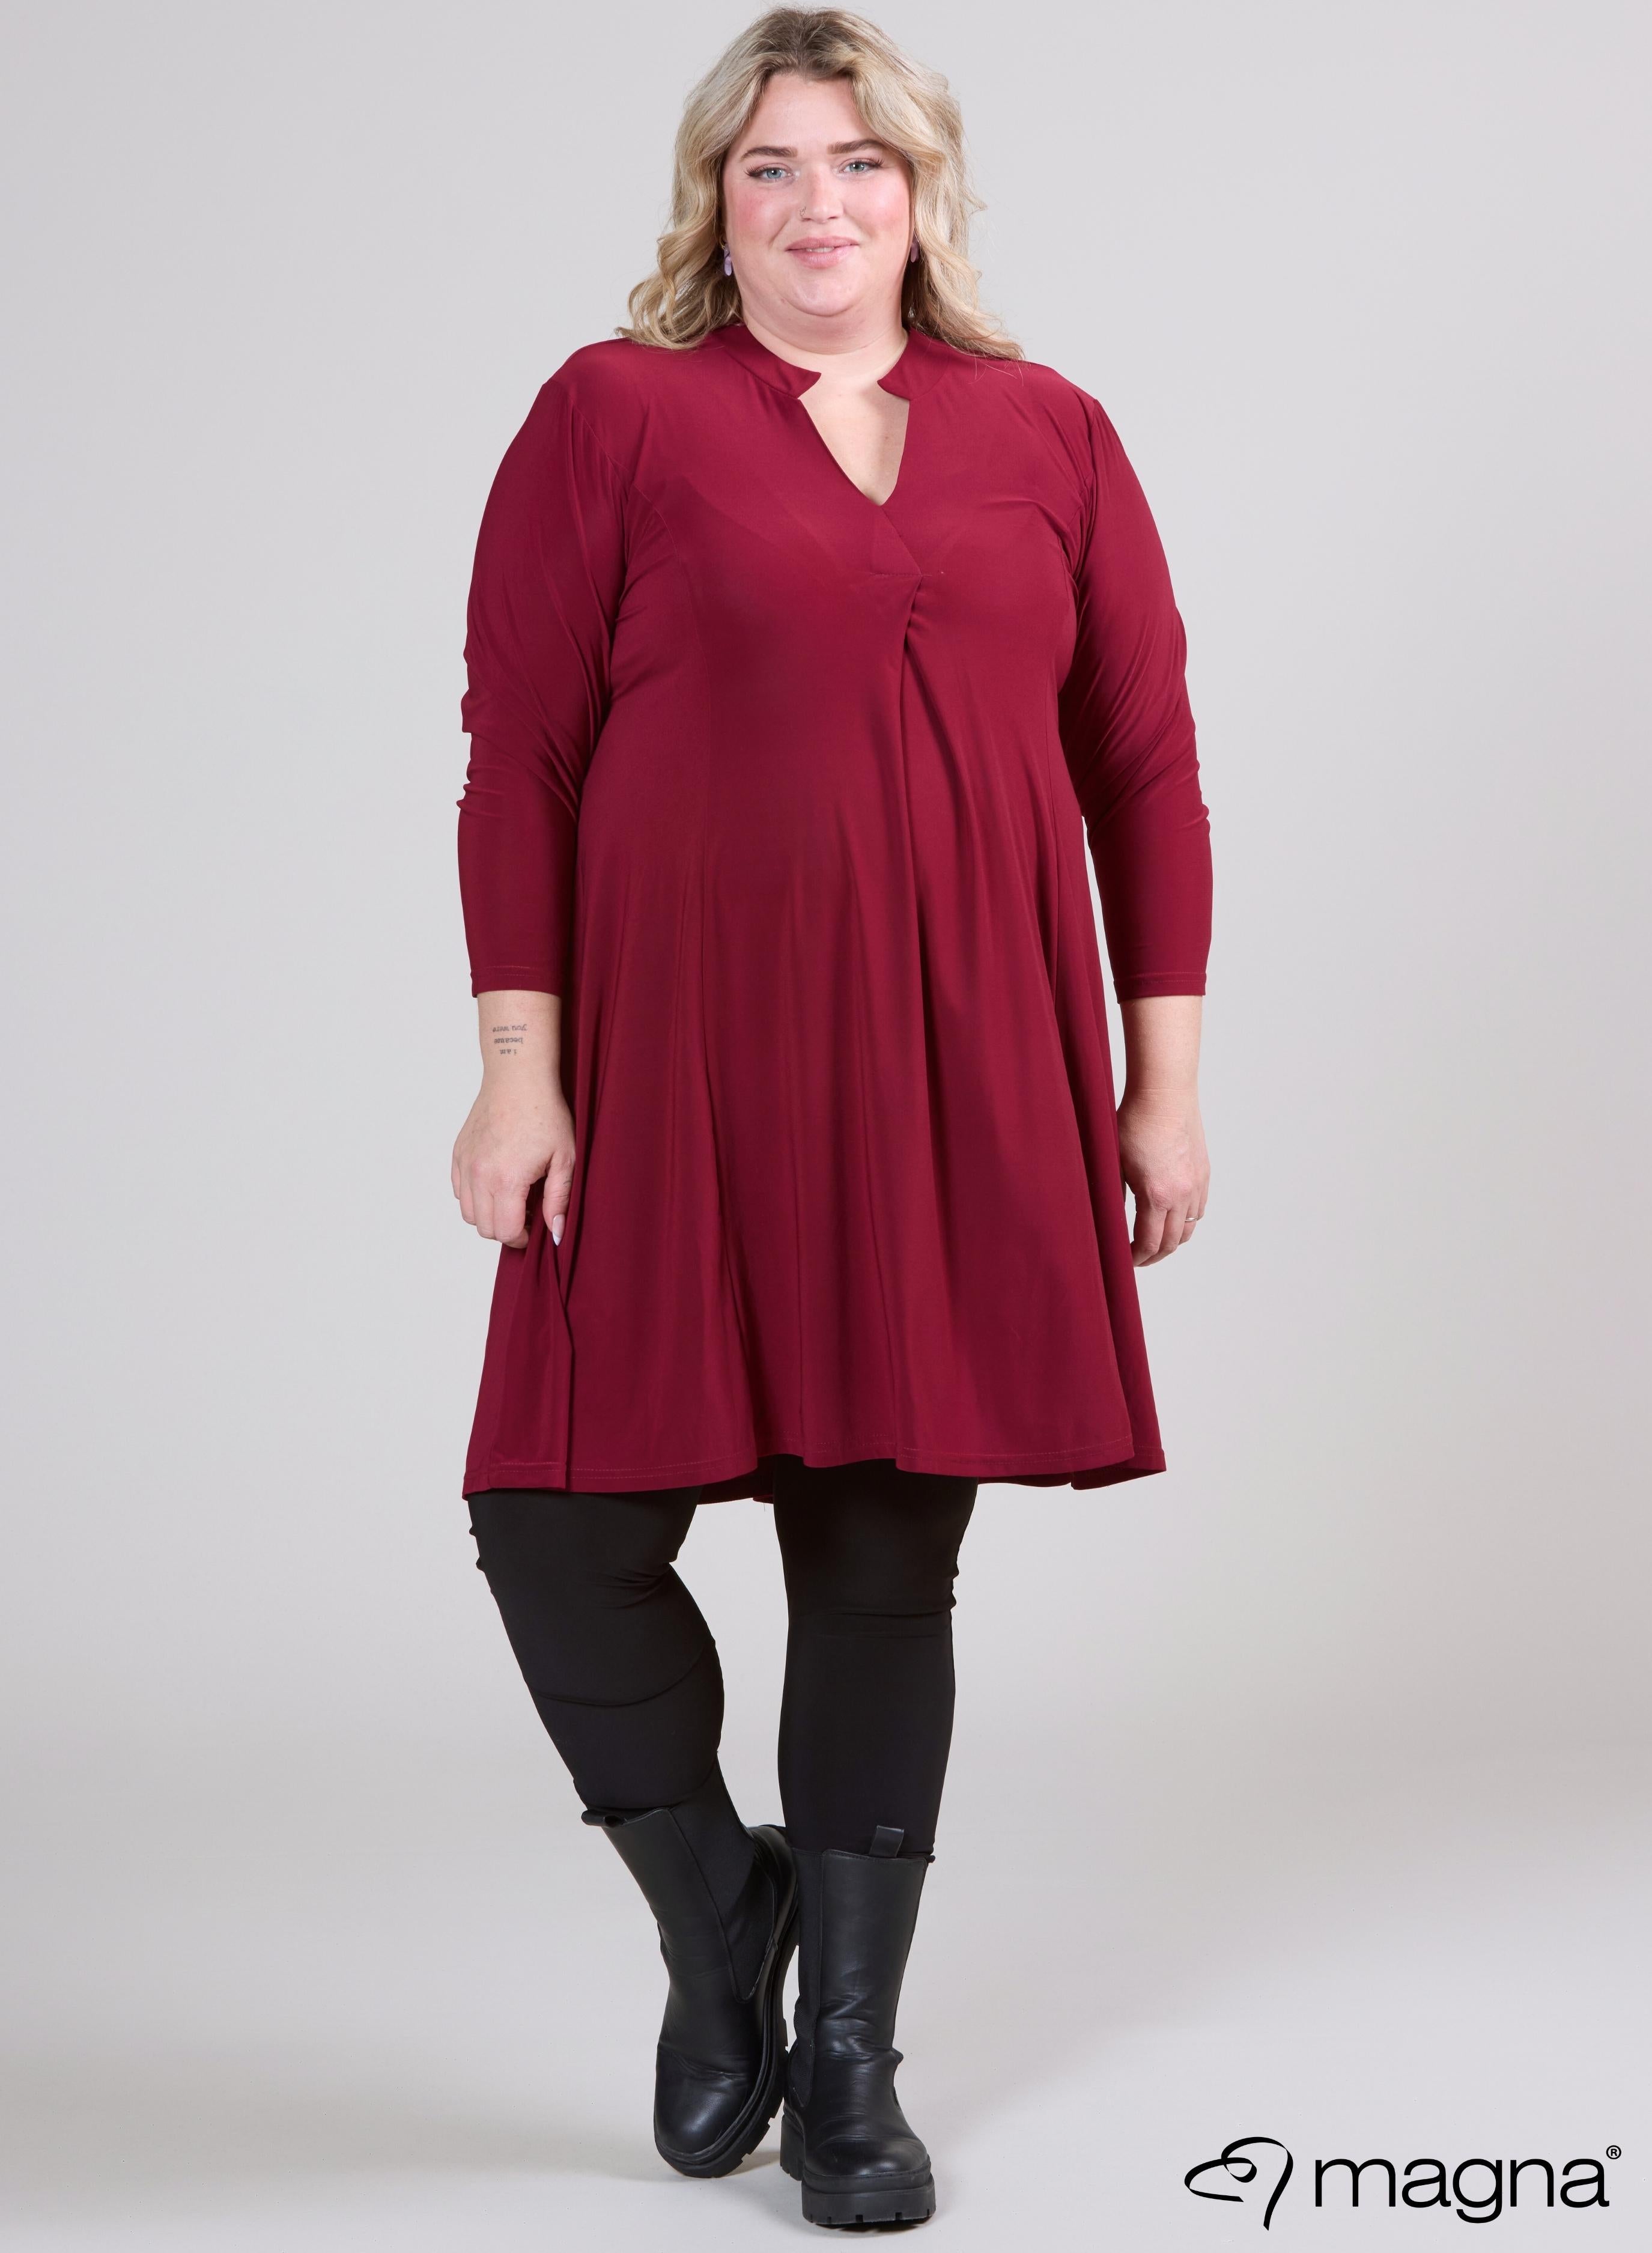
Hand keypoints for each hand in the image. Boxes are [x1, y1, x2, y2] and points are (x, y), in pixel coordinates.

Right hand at [452, 1078, 574, 1250]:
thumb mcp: (565, 1159)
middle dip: (506, 1230)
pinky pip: (459, 1191)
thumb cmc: (546, 1114)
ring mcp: (465, 1164)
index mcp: (506, 1180)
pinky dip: (474, 1196)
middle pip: (484, 1228)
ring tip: (512, 1200)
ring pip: (468, 1213)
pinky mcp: (458, 1153)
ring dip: (488, 1215)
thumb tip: (556, 1234)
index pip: (506, 1232)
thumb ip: (559, 1201)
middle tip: (528, 1215)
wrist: (518, 1079)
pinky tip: (496, 1183)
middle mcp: (479, 1175)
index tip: (536, 1229)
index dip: (523, 1239)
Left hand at [1117, 1084, 1207, 1265]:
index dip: (1136, 1258)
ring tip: (1154, 1242)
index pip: (1149, 1243)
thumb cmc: (1134, 1123)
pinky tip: (1172, 1217)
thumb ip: (1114, 1195)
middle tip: (1137, 1259)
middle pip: (1172, 1243)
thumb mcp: (1114, 1163)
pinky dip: (1187, 1221)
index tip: (1123, 1261)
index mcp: (1156, 1196)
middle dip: (1153, 1256)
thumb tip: (1109, 1218)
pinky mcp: (1203, 1172)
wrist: (1164, 1093)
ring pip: (1189, 1228)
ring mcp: (1197, 1184)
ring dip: (1172, 1241)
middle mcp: (1182, 1194)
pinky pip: (1199, 1209)